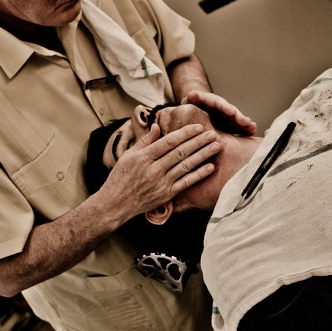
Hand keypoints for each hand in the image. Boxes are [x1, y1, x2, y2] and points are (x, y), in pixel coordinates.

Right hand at [103, 122, 219, 220]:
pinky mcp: (166, 194)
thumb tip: (157, 126)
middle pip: (180, 152)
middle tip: (213, 133)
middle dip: (199, 141)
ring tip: (216, 146)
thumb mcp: (128, 155)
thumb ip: (144, 141)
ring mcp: (161, 182)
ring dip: (203, 155)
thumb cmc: (120, 178)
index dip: (185, 133)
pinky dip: (199, 174)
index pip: (168, 141)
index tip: (198, 127)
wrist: (115, 204)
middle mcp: (153, 169)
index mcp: (143, 157)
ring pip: (186, 165)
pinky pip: (185, 182)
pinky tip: (210, 167)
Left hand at [182, 90, 256, 135]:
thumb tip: (192, 94)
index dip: (225, 107)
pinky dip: (244, 130)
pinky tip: (252, 132)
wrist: (192, 112)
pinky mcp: (228, 125)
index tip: (232, 112)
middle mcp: (220, 108)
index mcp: (210, 102)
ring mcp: (225, 116)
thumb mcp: (188, 103)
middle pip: (230, 111)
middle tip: (246, 122)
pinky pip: (237, 127)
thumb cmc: (188, 108)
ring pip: (236, 119)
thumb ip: (191, 99)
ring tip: (252, 128)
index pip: (218, 103)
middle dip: (238, 117)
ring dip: (244, 123)